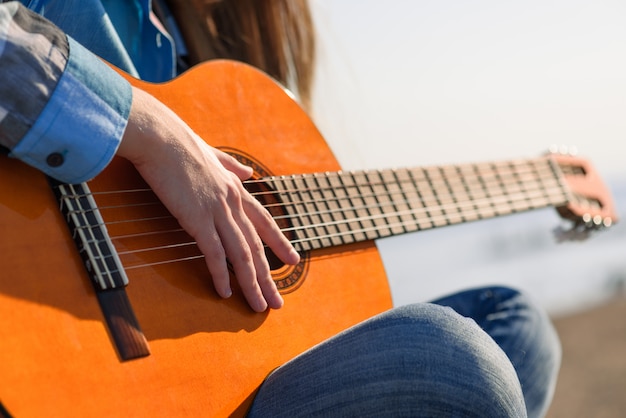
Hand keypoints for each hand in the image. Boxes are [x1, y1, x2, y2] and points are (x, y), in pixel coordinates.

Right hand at [117, 87, 299, 311]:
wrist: (158, 136)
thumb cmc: (178, 143)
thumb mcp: (213, 153)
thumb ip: (232, 165)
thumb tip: (249, 171)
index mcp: (236, 187)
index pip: (264, 222)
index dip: (279, 243)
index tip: (293, 260)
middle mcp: (233, 202)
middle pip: (256, 247)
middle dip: (268, 278)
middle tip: (277, 301)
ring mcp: (218, 211)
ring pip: (242, 255)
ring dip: (252, 284)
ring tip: (260, 306)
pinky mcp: (198, 219)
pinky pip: (215, 254)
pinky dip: (222, 276)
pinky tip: (226, 293)